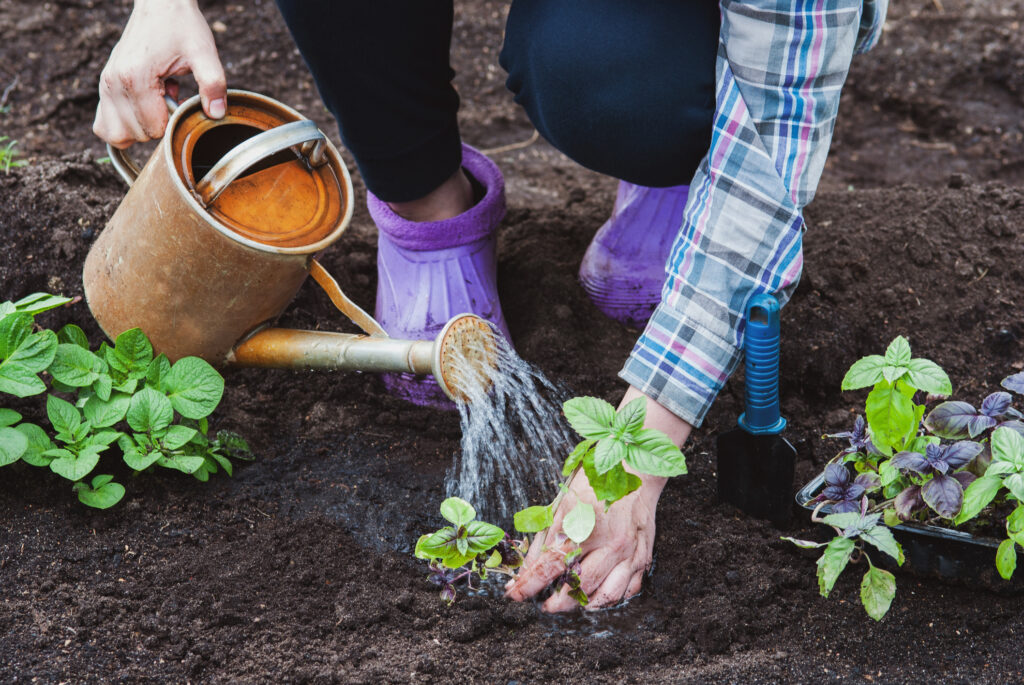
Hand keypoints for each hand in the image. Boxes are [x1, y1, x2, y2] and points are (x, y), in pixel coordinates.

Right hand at [93, 0, 226, 147]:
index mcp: (136, 78)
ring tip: (156, 102)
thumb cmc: (182, 27)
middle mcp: (113, 83)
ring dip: (140, 127)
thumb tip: (216, 115)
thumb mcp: (204, 53)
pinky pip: (104, 125)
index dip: (173, 123)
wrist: (160, 4)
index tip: (181, 100)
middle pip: (135, 135)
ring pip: (115, 135)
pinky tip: (144, 107)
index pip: (153, 129)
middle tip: (170, 97)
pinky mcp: (103, 85)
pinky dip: (124, 124)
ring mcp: (105, 84)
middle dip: (158, 125)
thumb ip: (213, 84)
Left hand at [505, 386, 692, 611]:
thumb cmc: (596, 483)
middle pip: (578, 586)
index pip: (551, 565)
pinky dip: (609, 599)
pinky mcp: (643, 557)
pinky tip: (594, 598)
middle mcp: (610, 543)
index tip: (515, 594)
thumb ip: (545, 536)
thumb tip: (526, 565)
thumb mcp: (563, 502)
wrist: (636, 471)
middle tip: (541, 604)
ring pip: (605, 595)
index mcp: (585, 525)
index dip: (529, 584)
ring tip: (566, 603)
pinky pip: (628, 590)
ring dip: (582, 606)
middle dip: (555, 602)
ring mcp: (629, 552)